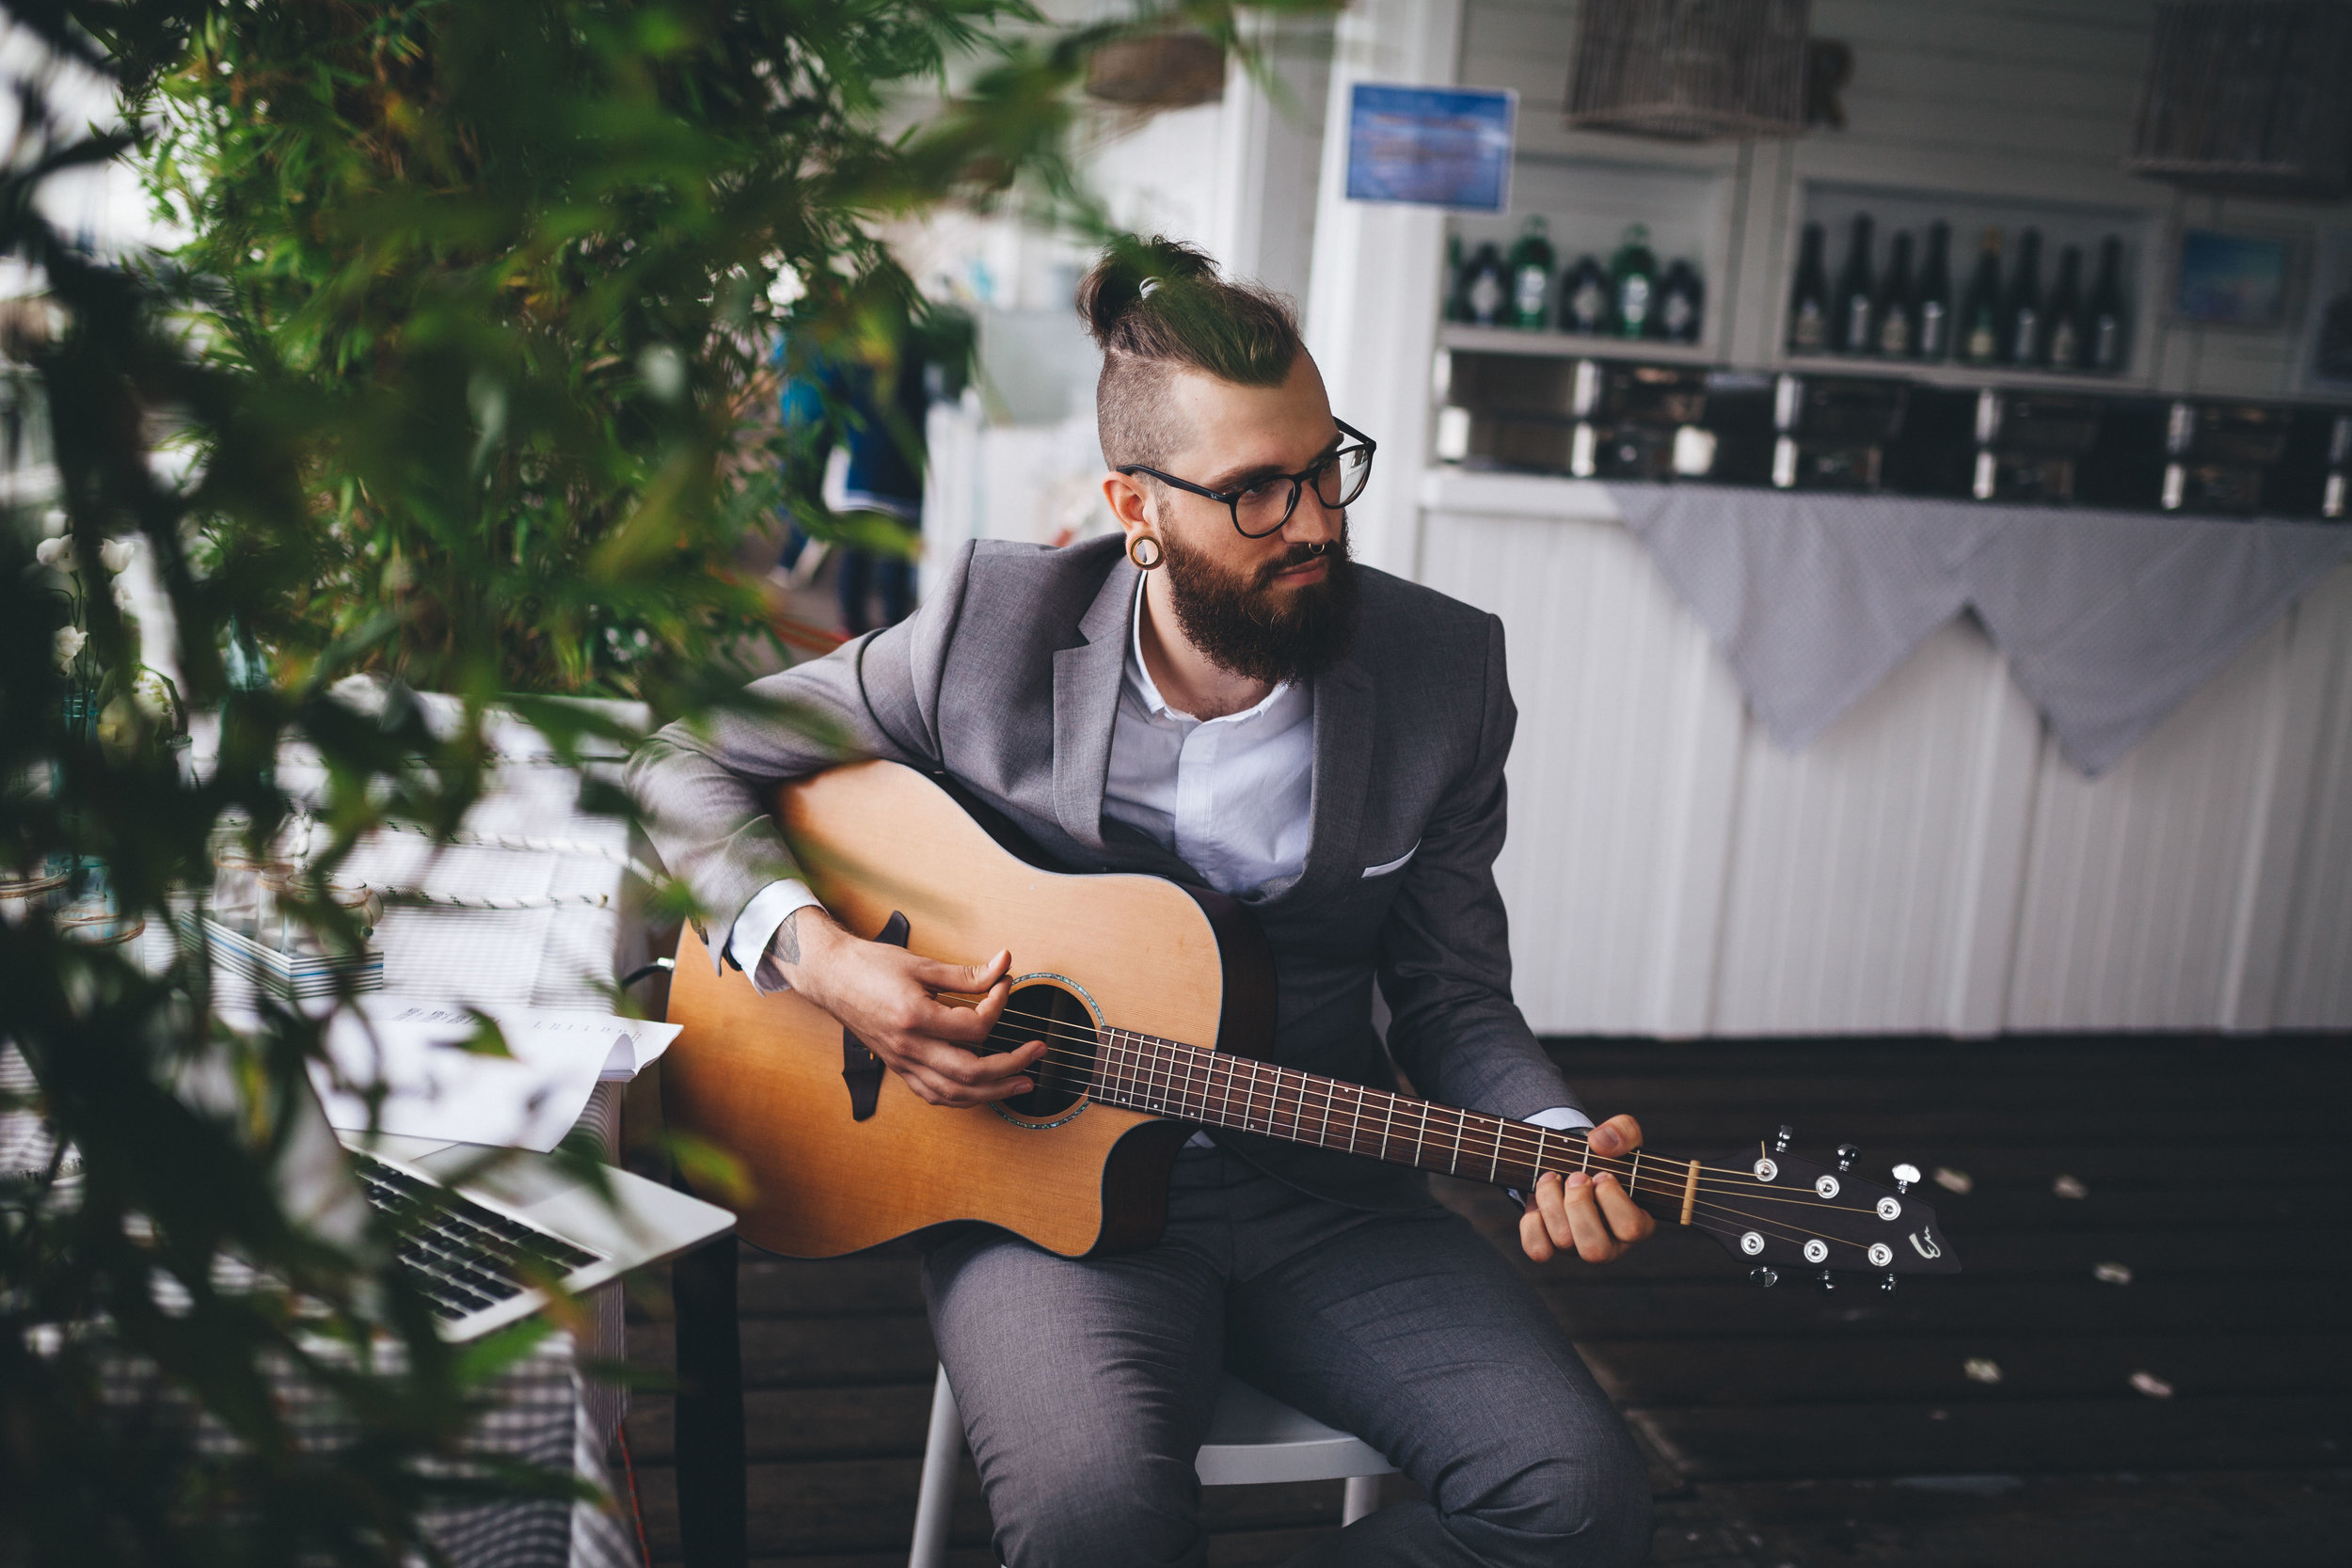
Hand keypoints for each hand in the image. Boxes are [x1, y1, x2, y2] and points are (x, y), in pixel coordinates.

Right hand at [771, 908, 1043, 1107]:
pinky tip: (982, 1091)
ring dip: (994, 1092)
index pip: (974, 1025)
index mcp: (915, 1017)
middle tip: (1037, 1052)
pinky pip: (934, 1094)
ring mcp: (903, 1062)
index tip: (1006, 985)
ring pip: (955, 1093)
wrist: (831, 977)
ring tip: (1022, 1082)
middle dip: (1011, 1066)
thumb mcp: (923, 964)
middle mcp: (909, 1047)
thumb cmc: (871, 967)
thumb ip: (967, 973)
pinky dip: (963, 1097)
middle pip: (971, 1073)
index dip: (999, 1005)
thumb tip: (1004, 965)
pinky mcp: (899, 1067)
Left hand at [1518, 1114, 1655, 1264]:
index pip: (1631, 1228)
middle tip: (1577, 1176)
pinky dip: (1533, 1222)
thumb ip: (1623, 1131)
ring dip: (1551, 1201)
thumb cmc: (1605, 1158)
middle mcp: (1609, 1244)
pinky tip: (1539, 1200)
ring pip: (1564, 1242)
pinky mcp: (1550, 1246)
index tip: (1603, 1174)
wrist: (1574, 1165)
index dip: (1613, 1199)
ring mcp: (1578, 1249)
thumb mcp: (1622, 1136)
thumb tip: (1599, 1143)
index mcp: (1636, 1223)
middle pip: (1596, 1249)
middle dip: (1580, 1205)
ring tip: (1552, 1176)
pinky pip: (1538, 1249)